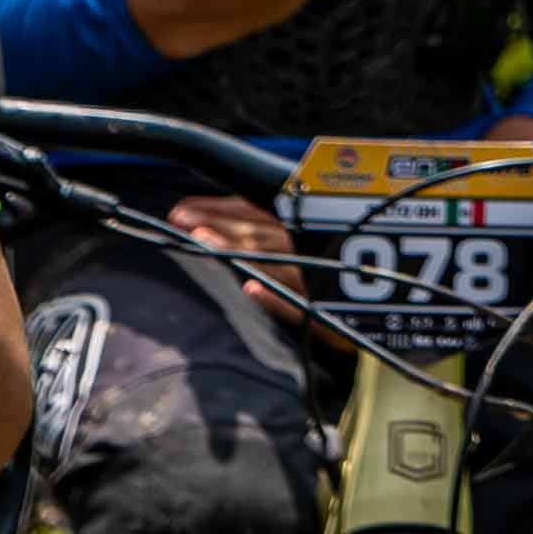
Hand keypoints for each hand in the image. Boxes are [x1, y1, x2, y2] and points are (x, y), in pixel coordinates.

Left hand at [169, 193, 309, 324]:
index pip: (251, 212)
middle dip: (216, 222)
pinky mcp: (320, 313)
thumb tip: (207, 226)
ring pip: (269, 260)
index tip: (180, 210)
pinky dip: (273, 297)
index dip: (215, 207)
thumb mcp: (293, 254)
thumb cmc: (315, 285)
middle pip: (255, 232)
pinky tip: (250, 290)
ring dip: (235, 249)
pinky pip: (295, 305)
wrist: (353, 326)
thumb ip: (259, 236)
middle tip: (179, 220)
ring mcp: (310, 281)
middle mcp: (301, 249)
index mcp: (293, 231)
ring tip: (201, 240)